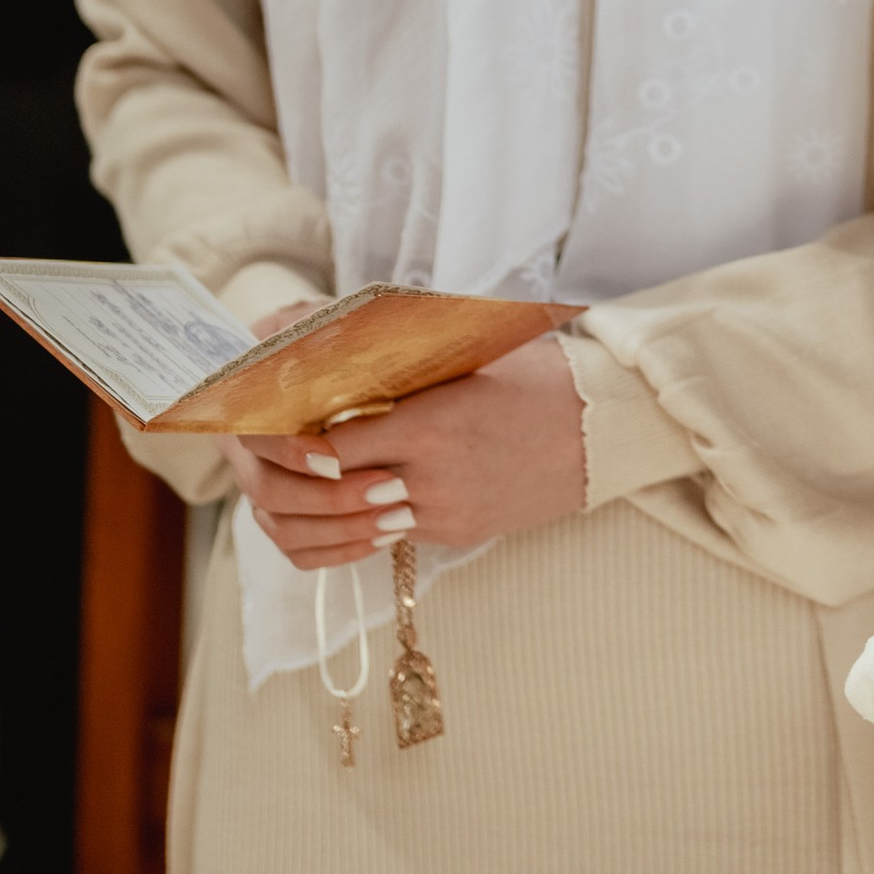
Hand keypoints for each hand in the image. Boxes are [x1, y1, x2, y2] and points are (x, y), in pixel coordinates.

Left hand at [223, 335, 585, 570]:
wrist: (601, 431)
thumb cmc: (534, 378)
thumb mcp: (466, 359)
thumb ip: (400, 365)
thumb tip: (330, 340)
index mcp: (429, 427)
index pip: (328, 451)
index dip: (293, 445)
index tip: (273, 429)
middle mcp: (432, 479)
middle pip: (337, 494)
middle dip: (304, 477)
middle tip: (281, 453)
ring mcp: (446, 514)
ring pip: (362, 520)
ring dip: (336, 501)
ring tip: (315, 474)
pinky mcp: (459, 533)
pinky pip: (398, 530)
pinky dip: (376, 511)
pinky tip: (371, 486)